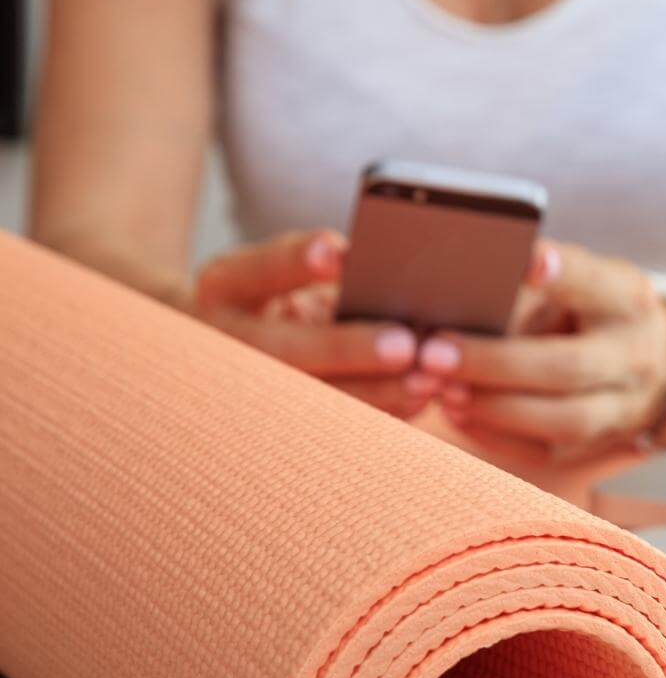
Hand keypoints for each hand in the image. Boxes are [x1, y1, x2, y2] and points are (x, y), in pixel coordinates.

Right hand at [192, 230, 433, 416]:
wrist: (236, 343)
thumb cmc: (279, 295)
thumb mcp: (287, 274)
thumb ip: (327, 271)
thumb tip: (389, 275)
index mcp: (226, 287)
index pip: (257, 269)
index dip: (294, 262)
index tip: (337, 253)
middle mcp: (228, 340)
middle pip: (284, 349)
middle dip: (345, 348)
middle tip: (403, 345)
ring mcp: (248, 388)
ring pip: (310, 398)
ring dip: (374, 392)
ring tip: (426, 381)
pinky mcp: (278, 421)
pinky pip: (333, 424)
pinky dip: (381, 411)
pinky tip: (419, 400)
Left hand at [418, 241, 665, 463]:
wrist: (658, 357)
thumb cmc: (595, 308)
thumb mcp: (581, 281)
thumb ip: (532, 288)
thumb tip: (456, 294)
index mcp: (628, 301)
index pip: (596, 283)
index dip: (564, 273)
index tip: (529, 260)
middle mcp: (635, 355)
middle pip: (569, 366)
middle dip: (496, 363)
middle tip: (434, 353)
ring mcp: (626, 408)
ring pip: (563, 420)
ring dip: (495, 408)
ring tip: (443, 390)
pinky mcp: (602, 444)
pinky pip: (547, 451)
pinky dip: (495, 434)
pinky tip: (458, 413)